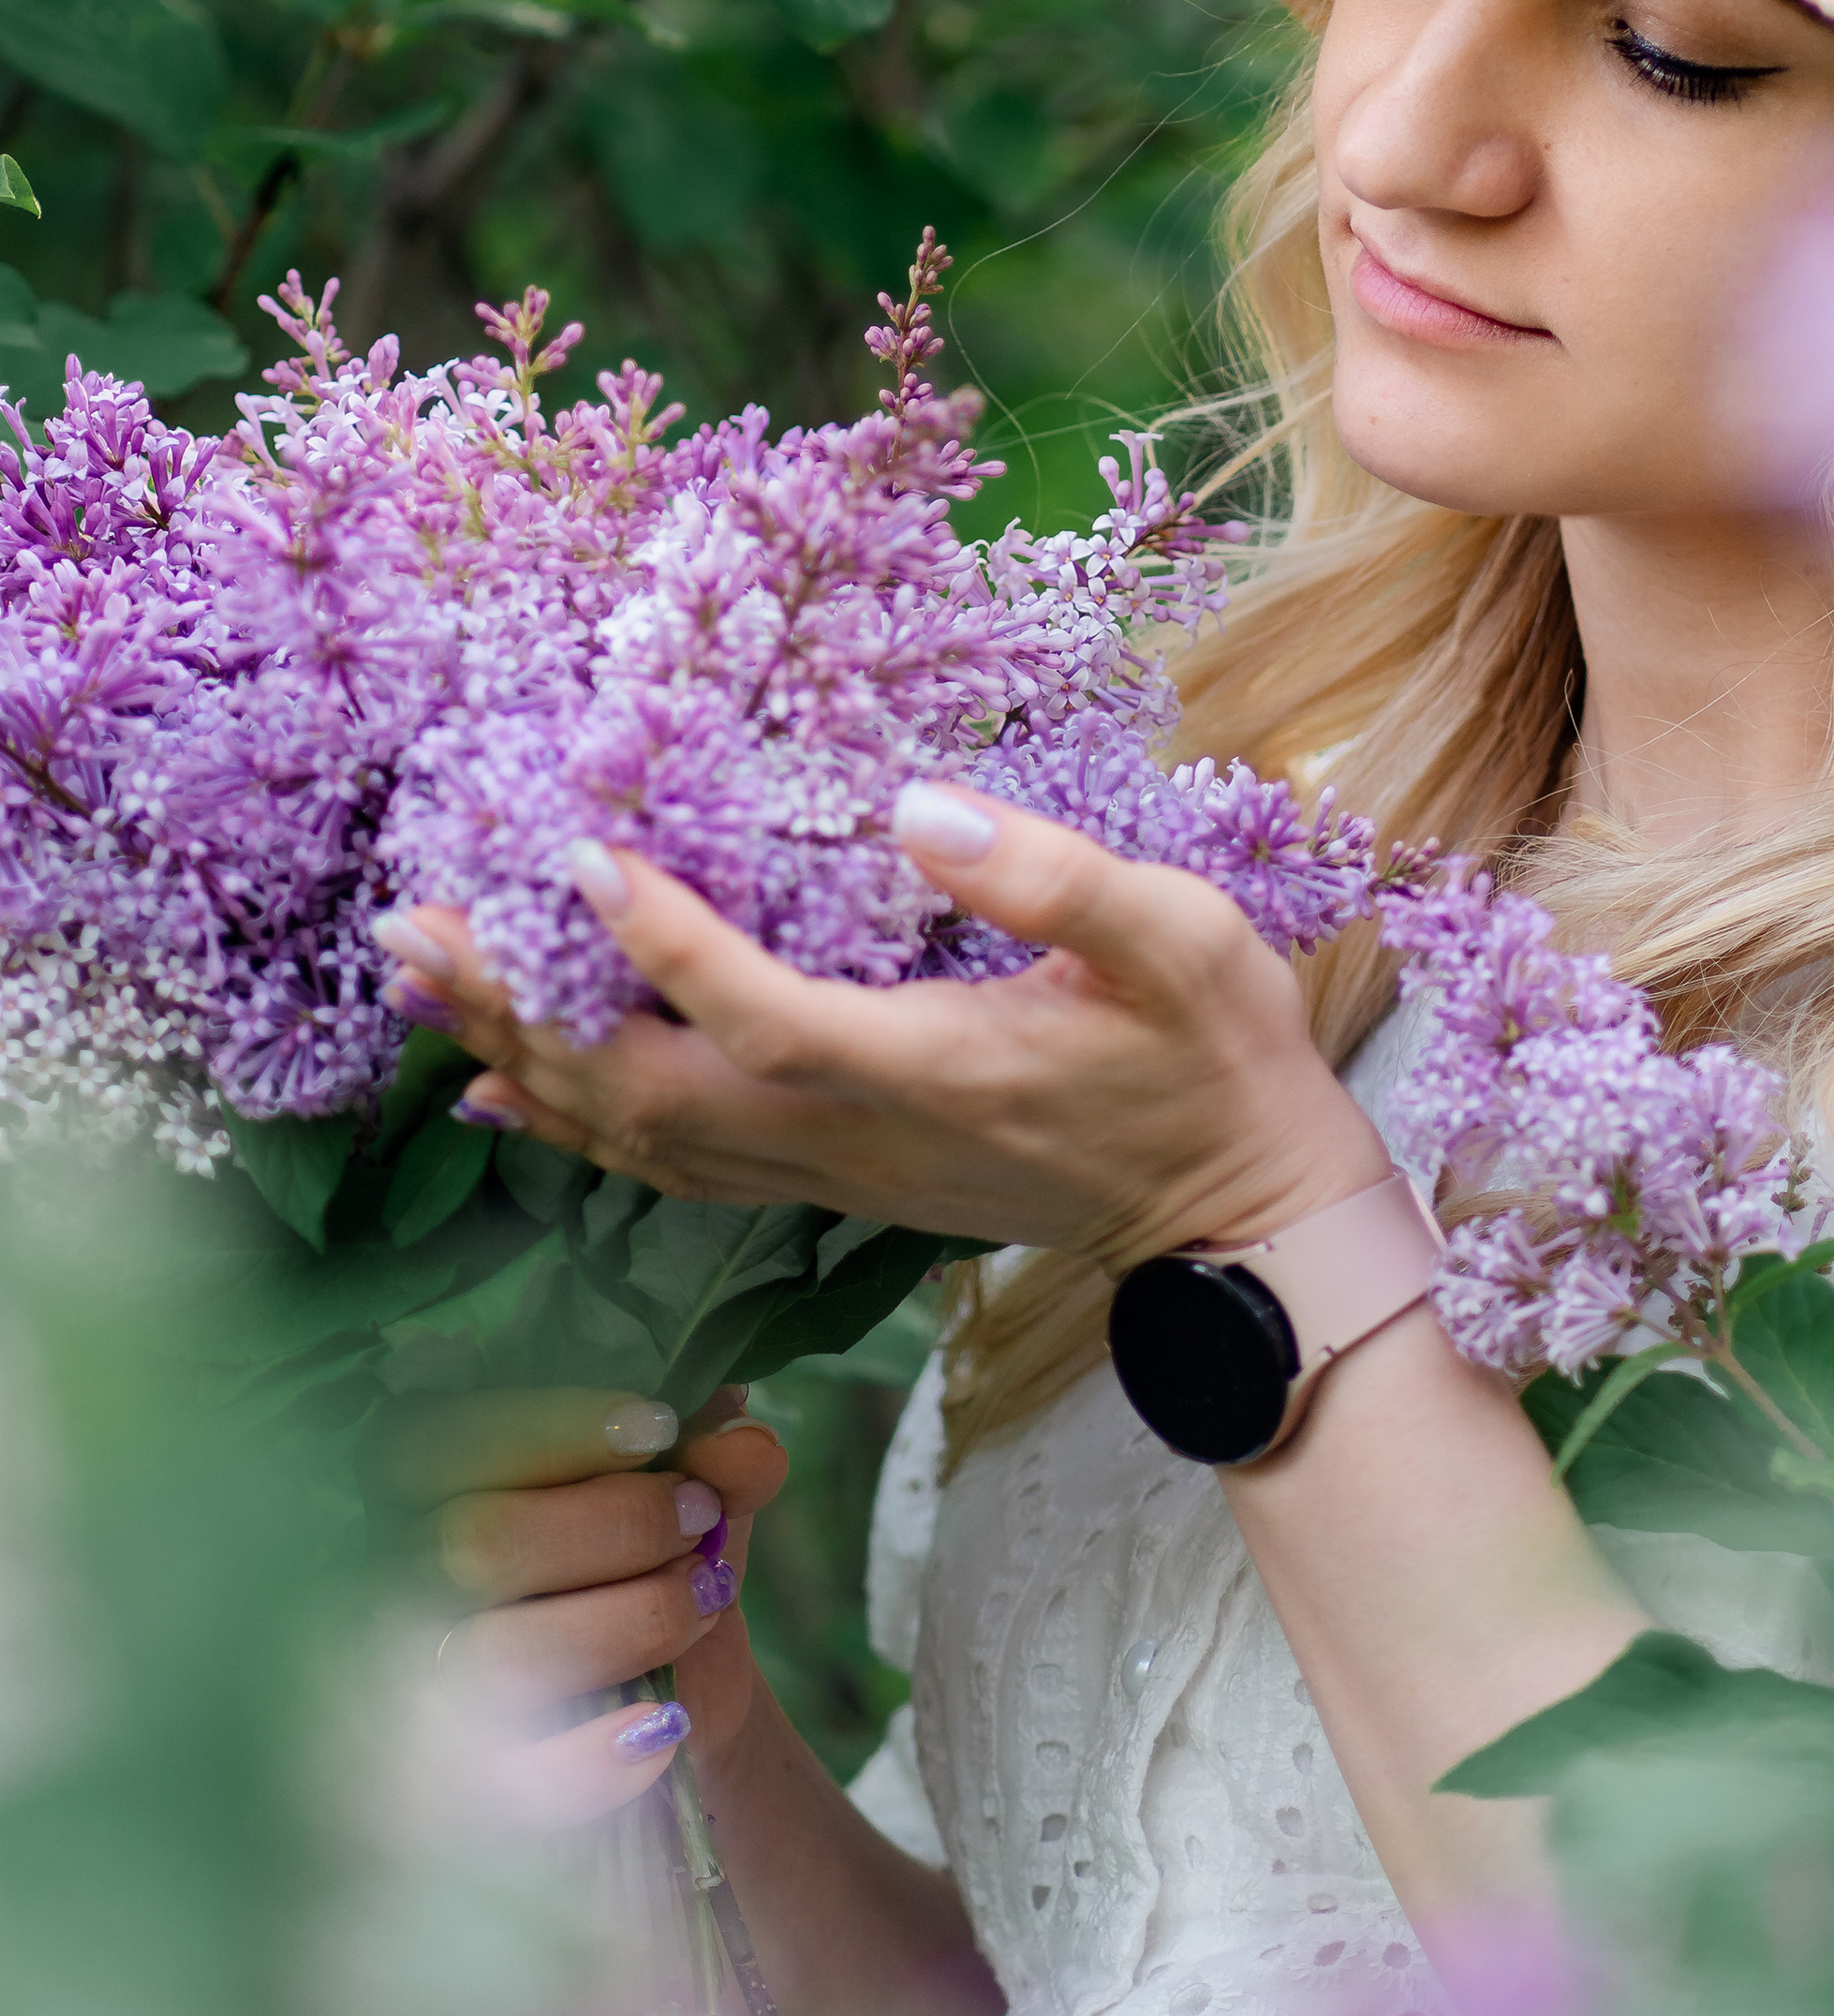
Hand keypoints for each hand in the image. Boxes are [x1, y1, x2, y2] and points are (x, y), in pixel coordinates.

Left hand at [378, 785, 1388, 1273]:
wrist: (1237, 1211)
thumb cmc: (1214, 1059)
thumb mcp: (1178, 941)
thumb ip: (1050, 875)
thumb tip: (915, 805)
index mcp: (923, 1069)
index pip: (753, 1015)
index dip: (656, 941)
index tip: (578, 852)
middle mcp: (850, 1136)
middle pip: (643, 1090)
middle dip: (516, 1010)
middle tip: (414, 925)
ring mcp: (833, 1172)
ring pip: (637, 1137)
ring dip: (518, 1062)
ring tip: (418, 987)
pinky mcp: (834, 1180)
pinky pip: (669, 1166)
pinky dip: (570, 1125)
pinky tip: (504, 1095)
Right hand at [389, 1383, 788, 1824]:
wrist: (675, 1700)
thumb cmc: (657, 1565)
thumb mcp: (698, 1494)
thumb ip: (722, 1458)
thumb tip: (742, 1444)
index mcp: (429, 1484)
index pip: (439, 1440)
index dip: (548, 1430)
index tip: (658, 1430)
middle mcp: (398, 1583)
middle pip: (473, 1545)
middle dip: (616, 1525)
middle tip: (698, 1523)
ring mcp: (418, 1693)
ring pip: (494, 1657)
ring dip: (628, 1623)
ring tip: (703, 1605)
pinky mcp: (458, 1792)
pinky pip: (499, 1786)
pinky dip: (588, 1762)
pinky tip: (662, 1726)